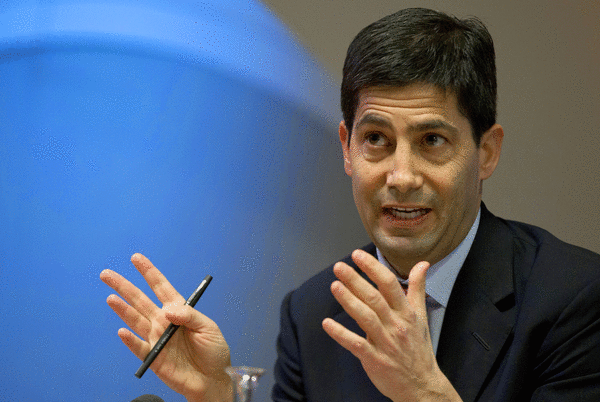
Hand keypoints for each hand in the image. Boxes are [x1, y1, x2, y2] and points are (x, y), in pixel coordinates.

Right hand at [100, 253, 232, 401]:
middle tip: (107, 274)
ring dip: (122, 309)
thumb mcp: (208, 328)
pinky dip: (130, 340)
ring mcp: (157, 338)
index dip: (149, 272)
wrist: (213, 380)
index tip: (136, 258)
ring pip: (135, 320)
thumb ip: (189, 316)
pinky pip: (139, 347)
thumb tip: (168, 310)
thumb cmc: (214, 352)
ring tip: (111, 297)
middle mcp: (164, 322)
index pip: (161, 287)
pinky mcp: (154, 357)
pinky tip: (122, 331)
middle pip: (140, 300)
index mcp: (178, 310)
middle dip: (124, 286)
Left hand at [321, 249, 460, 401]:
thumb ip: (417, 288)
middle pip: (374, 298)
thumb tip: (422, 264)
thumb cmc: (418, 347)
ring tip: (334, 286)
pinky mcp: (374, 359)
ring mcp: (385, 342)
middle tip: (339, 267)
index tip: (357, 255)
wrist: (422, 385)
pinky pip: (356, 344)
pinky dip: (341, 334)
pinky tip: (327, 324)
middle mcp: (396, 325)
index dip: (373, 268)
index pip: (389, 284)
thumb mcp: (421, 315)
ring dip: (348, 301)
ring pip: (365, 318)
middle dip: (355, 280)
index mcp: (406, 312)